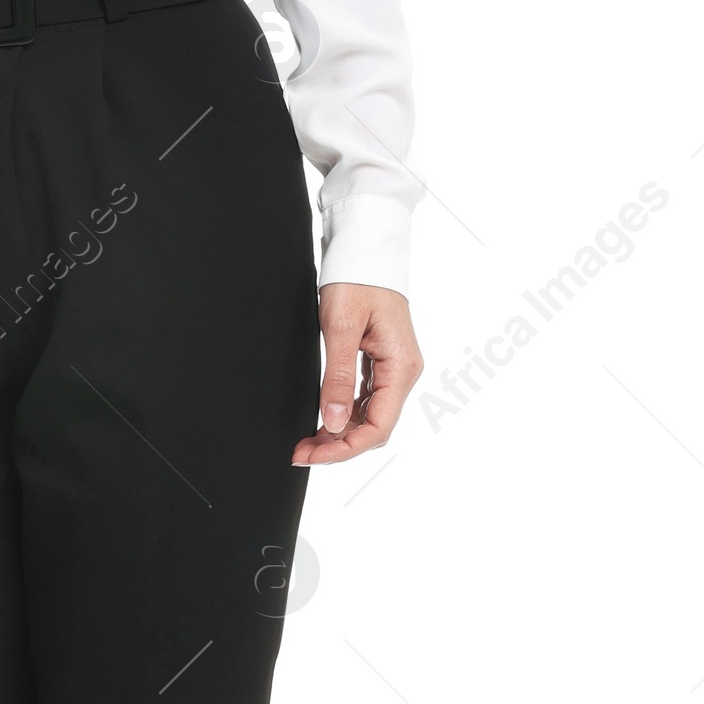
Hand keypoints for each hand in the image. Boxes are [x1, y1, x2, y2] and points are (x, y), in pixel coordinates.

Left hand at [291, 281, 422, 464]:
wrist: (365, 248)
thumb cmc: (355, 279)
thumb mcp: (340, 328)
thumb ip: (338, 378)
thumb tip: (336, 423)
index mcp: (401, 366)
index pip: (378, 427)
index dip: (344, 449)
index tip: (312, 456)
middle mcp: (404, 372)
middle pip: (375, 427)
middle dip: (339, 446)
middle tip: (300, 453)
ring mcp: (394, 368)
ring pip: (370, 417)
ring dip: (340, 434)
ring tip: (306, 443)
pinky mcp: (382, 361)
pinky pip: (366, 400)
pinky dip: (345, 415)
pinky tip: (323, 421)